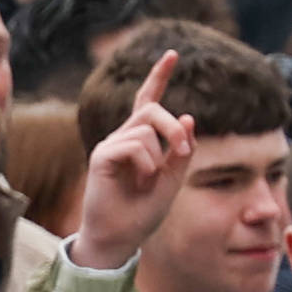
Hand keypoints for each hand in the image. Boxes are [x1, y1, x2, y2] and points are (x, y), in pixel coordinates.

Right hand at [63, 52, 190, 270]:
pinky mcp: (102, 156)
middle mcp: (124, 137)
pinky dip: (145, 165)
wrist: (120, 236)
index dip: (158, 77)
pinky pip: (133, 146)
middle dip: (175, 129)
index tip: (172, 54)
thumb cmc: (144, 211)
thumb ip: (182, 150)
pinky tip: (138, 183)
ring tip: (147, 182)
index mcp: (141, 140)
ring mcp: (111, 145)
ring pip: (146, 130)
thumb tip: (189, 117)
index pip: (148, 101)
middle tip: (182, 154)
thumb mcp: (174, 179)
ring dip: (159, 158)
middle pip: (153, 110)